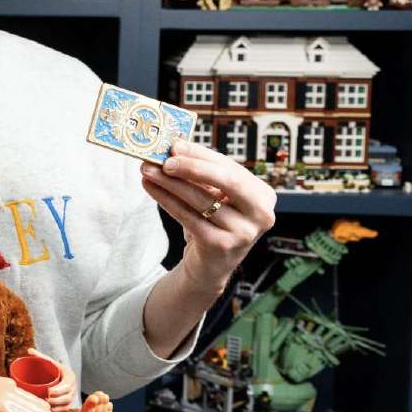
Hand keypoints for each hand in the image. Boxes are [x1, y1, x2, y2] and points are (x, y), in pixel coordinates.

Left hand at [25, 347, 75, 411]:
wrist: (58, 376)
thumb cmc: (51, 368)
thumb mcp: (48, 361)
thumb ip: (40, 356)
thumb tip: (29, 350)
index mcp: (70, 377)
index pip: (67, 386)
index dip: (58, 391)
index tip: (47, 392)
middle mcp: (73, 388)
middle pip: (67, 398)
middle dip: (56, 401)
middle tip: (44, 401)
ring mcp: (71, 398)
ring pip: (66, 407)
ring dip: (56, 409)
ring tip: (45, 409)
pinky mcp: (67, 406)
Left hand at [140, 139, 276, 291]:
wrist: (209, 266)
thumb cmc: (212, 222)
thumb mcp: (214, 195)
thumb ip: (201, 171)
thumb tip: (176, 146)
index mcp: (263, 195)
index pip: (231, 168)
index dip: (202, 155)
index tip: (175, 145)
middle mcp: (261, 214)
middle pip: (226, 181)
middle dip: (193, 167)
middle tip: (165, 159)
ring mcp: (243, 232)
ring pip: (202, 200)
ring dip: (171, 183)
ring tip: (148, 170)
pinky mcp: (221, 246)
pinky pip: (188, 217)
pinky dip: (166, 200)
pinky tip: (150, 188)